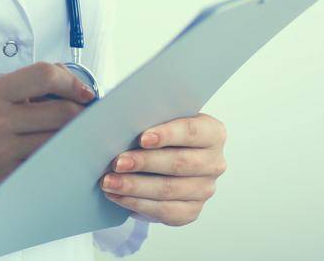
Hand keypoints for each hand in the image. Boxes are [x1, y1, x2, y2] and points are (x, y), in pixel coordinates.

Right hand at [0, 62, 97, 235]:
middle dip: (84, 117)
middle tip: (91, 122)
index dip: (73, 82)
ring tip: (81, 144)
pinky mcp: (11, 178)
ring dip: (78, 143)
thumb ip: (23, 92)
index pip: (44, 75)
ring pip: (61, 141)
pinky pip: (50, 167)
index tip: (86, 94)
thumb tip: (69, 86)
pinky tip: (65, 163)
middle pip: (62, 111)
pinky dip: (64, 164)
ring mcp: (5, 150)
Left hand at [100, 113, 227, 225]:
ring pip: (169, 190)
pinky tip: (118, 196)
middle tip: (117, 163)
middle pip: (179, 163)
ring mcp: (205, 189)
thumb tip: (111, 113)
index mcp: (212, 132)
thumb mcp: (159, 117)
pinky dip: (138, 204)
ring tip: (110, 182)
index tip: (142, 139)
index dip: (167, 135)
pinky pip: (165, 211)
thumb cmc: (160, 132)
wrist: (164, 157)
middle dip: (144, 163)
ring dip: (135, 187)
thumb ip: (147, 113)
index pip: (191, 131)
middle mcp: (214, 162)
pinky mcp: (192, 209)